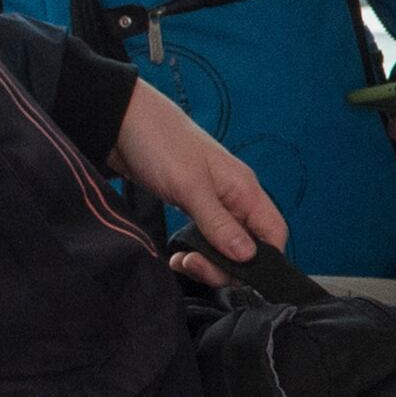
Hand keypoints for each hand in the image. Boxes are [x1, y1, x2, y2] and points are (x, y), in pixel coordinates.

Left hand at [113, 82, 283, 281]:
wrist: (122, 122)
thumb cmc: (160, 142)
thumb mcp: (190, 186)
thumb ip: (219, 224)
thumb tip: (248, 256)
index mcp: (244, 189)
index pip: (274, 233)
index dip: (264, 259)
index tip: (236, 274)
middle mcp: (234, 198)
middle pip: (249, 246)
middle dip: (226, 265)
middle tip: (196, 267)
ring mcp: (213, 202)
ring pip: (225, 246)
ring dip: (207, 262)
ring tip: (182, 261)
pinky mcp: (192, 206)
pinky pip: (203, 239)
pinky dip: (193, 253)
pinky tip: (177, 255)